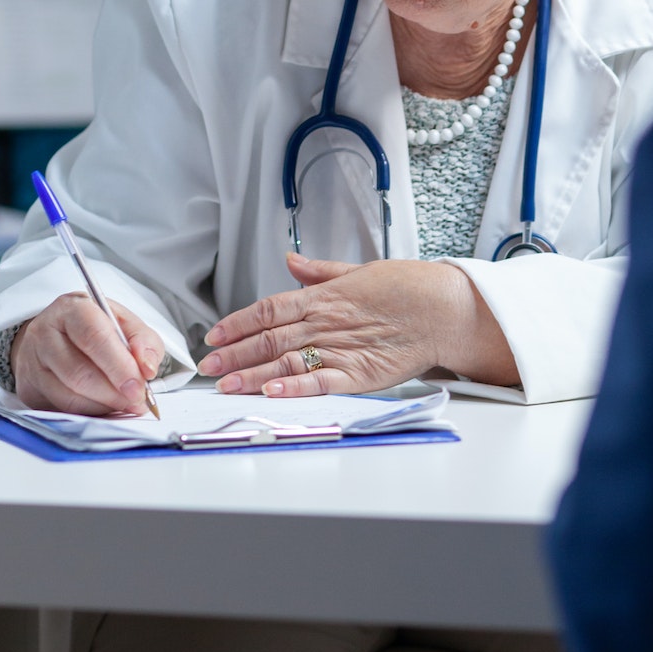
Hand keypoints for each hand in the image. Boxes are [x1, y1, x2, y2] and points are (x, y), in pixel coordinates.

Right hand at [9, 294, 163, 415]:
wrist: (55, 335)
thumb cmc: (93, 329)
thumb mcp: (124, 323)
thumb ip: (143, 341)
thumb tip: (147, 367)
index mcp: (73, 309)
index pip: (94, 336)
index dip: (119, 364)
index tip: (139, 384)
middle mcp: (46, 333)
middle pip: (79, 371)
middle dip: (113, 392)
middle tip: (136, 400)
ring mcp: (33, 363)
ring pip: (69, 395)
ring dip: (103, 405)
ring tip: (124, 404)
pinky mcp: (29, 388)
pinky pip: (62, 409)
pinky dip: (89, 413)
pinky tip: (105, 407)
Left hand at [198, 254, 517, 396]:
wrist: (446, 308)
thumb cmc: (409, 289)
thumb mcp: (360, 271)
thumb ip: (322, 272)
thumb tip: (291, 261)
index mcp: (324, 297)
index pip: (268, 309)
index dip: (237, 323)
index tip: (213, 335)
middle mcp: (326, 321)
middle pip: (268, 338)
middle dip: (233, 353)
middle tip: (206, 366)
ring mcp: (341, 348)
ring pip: (286, 361)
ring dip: (251, 374)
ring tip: (225, 384)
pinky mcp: (359, 373)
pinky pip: (319, 380)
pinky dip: (293, 386)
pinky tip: (271, 390)